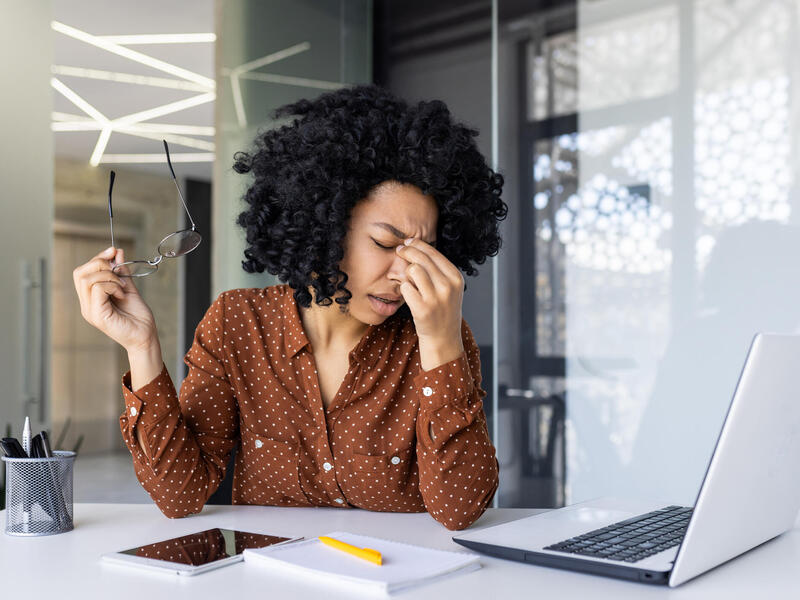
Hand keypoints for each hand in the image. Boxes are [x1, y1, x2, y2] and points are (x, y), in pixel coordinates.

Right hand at [72, 246, 158, 352]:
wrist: (146, 337)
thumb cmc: (138, 318)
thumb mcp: (129, 288)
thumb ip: (121, 272)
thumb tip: (117, 253)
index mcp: (91, 298)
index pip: (82, 272)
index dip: (97, 258)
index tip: (114, 251)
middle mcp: (86, 304)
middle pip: (80, 273)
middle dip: (100, 263)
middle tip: (118, 272)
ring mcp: (89, 310)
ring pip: (87, 279)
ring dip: (109, 276)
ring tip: (122, 286)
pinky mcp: (97, 315)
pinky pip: (97, 289)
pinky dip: (112, 286)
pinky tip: (122, 294)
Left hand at [395, 238, 464, 370]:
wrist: (443, 338)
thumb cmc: (442, 309)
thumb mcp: (448, 287)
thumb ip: (437, 268)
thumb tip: (414, 245)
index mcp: (455, 277)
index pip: (432, 252)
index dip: (417, 245)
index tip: (407, 242)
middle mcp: (447, 286)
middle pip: (421, 258)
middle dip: (407, 252)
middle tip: (399, 251)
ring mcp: (435, 298)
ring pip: (413, 270)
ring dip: (406, 273)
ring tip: (408, 279)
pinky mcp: (422, 309)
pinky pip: (405, 287)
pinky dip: (404, 289)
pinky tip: (408, 294)